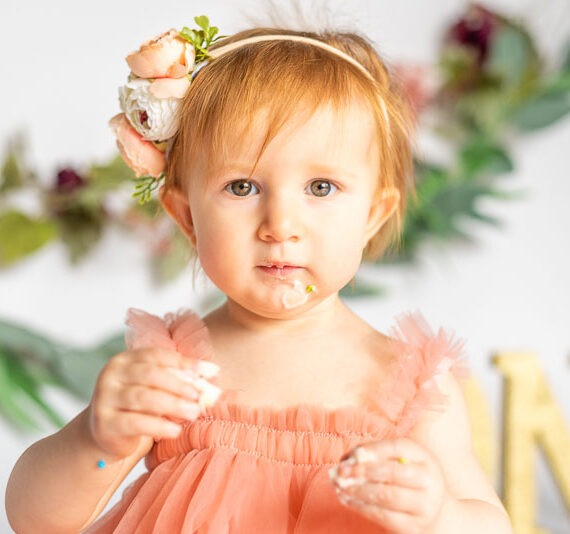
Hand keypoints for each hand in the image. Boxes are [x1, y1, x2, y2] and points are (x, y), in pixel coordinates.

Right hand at [87, 348, 218, 459]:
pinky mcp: (105, 423)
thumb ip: (176, 379)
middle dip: (179, 385)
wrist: (106, 434)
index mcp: (125, 359)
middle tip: (200, 396)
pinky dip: (159, 426)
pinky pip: (135, 423)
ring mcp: (105, 398)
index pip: (157, 355)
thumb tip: (212, 374)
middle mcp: (111, 375)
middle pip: (150, 374)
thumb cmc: (138, 406)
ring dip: (173, 405)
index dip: (185, 362)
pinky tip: (175, 430)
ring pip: (144, 398)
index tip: (211, 371)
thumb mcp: (154, 388)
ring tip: (194, 413)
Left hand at [330, 438, 446, 533]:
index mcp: (424, 457)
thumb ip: (375, 455)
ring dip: (359, 490)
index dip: (373, 450)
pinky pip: (384, 516)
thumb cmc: (408, 480)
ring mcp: (425, 505)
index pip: (398, 448)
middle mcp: (429, 479)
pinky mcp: (414, 526)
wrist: (435, 513)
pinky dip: (362, 507)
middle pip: (393, 472)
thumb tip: (348, 458)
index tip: (352, 454)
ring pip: (388, 496)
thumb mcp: (399, 461)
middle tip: (341, 471)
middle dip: (363, 471)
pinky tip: (347, 499)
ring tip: (340, 486)